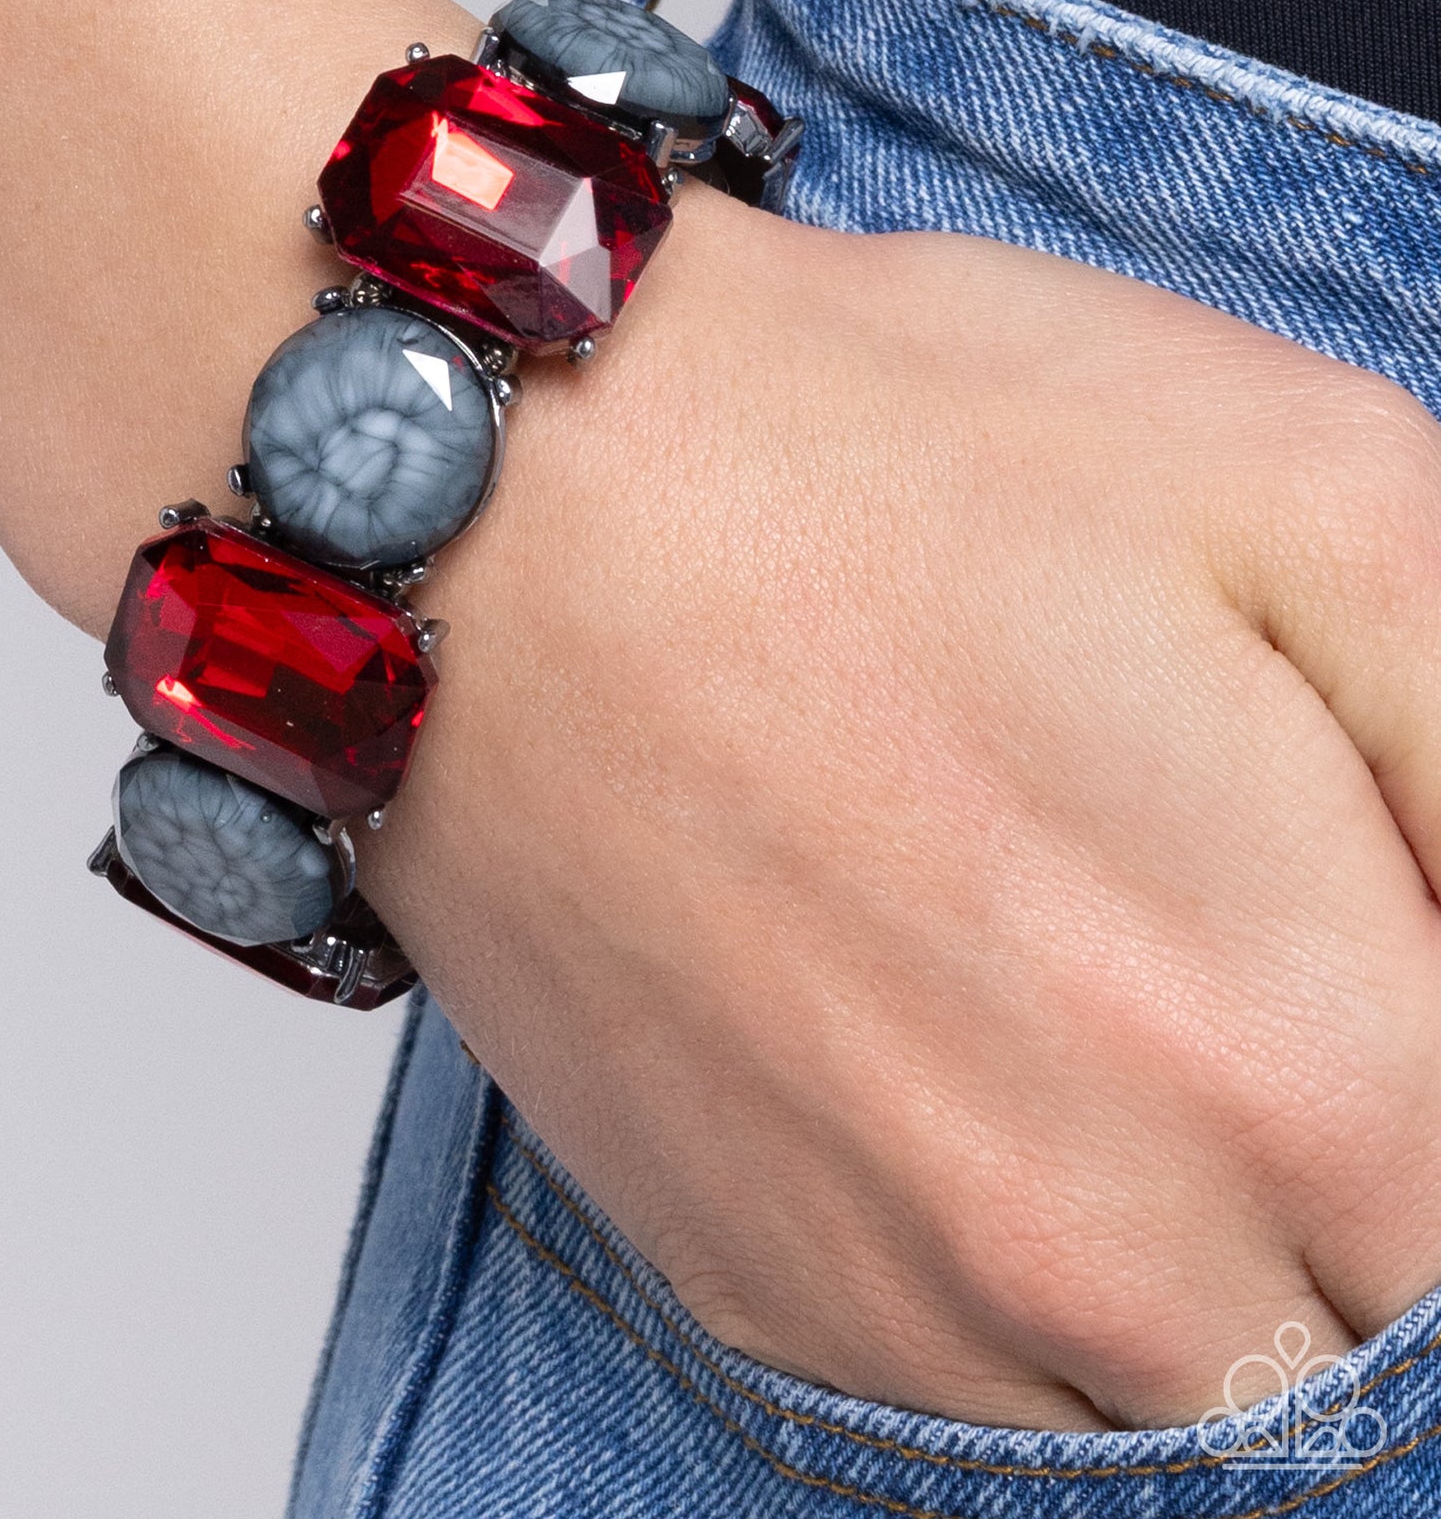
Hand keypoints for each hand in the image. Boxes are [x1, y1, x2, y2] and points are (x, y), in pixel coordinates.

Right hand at [359, 189, 1440, 1427]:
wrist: (490, 499)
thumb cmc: (873, 458)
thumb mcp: (1320, 491)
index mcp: (1313, 1069)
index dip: (1439, 1011)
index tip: (1350, 906)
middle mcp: (1114, 1265)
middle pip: (1382, 1320)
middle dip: (1360, 1137)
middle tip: (1218, 907)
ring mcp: (912, 1306)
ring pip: (1196, 1380)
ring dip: (1206, 1221)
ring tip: (1086, 958)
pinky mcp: (762, 1289)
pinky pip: (990, 1376)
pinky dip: (1029, 1248)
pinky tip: (956, 1022)